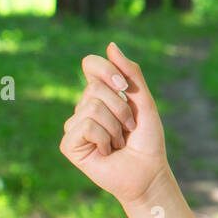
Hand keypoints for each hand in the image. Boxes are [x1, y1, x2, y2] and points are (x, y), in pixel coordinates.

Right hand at [59, 41, 169, 204]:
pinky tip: (106, 152)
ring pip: (92, 108)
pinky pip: (86, 127)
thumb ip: (130, 74)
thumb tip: (110, 46)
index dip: (107, 71)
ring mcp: (74, 125)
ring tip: (118, 142)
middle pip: (95, 88)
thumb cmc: (147, 139)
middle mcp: (84, 107)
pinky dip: (105, 139)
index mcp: (100, 93)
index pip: (91, 64)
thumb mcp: (144, 102)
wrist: (149, 172)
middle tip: (129, 127)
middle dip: (122, 108)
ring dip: (115, 127)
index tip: (125, 87)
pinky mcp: (68, 144)